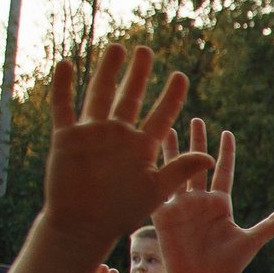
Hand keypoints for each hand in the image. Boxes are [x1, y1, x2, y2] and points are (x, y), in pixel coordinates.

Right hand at [39, 46, 211, 247]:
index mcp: (142, 147)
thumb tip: (211, 158)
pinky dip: (63, 87)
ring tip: (117, 47)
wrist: (82, 225)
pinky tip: (67, 65)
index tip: (181, 76)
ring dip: (107, 71)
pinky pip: (63, 107)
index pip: (161, 115)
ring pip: (100, 95)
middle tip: (146, 50)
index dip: (171, 96)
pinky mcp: (66, 137)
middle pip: (130, 98)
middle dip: (139, 74)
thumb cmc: (121, 212)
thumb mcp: (156, 191)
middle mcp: (118, 136)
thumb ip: (180, 171)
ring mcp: (92, 134)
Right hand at [152, 121, 273, 272]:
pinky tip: (148, 151)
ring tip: (170, 125)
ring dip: (173, 148)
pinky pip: (158, 186)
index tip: (226, 132)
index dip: (225, 152)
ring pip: (176, 169)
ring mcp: (179, 204)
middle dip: (197, 141)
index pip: (223, 171)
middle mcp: (199, 200)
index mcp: (220, 204)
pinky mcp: (162, 212)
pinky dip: (154, 168)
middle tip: (196, 117)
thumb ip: (271, 224)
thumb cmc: (226, 267)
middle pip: (198, 163)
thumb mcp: (251, 241)